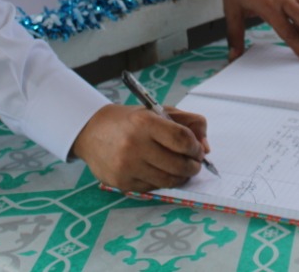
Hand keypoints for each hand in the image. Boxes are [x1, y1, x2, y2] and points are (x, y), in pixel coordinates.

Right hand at [72, 104, 207, 191]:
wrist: (91, 131)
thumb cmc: (130, 121)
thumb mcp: (157, 111)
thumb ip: (187, 122)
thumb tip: (206, 147)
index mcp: (144, 122)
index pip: (182, 139)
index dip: (195, 147)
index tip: (198, 150)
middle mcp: (134, 145)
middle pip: (178, 164)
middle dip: (193, 166)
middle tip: (195, 163)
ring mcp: (126, 166)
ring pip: (168, 180)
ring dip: (181, 177)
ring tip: (182, 170)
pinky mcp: (121, 183)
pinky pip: (153, 188)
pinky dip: (162, 182)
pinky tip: (161, 173)